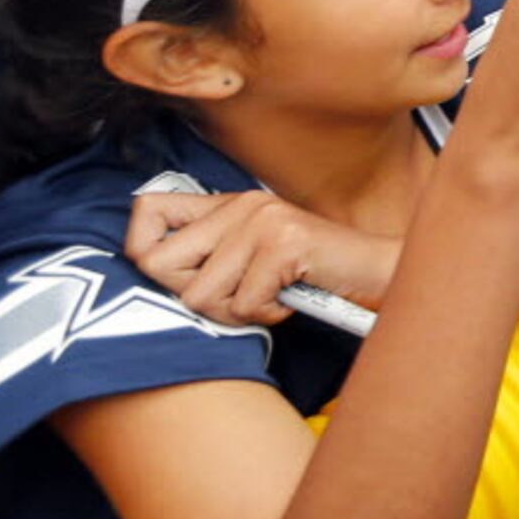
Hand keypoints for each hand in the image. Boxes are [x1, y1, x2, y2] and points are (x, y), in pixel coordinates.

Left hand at [124, 189, 396, 325]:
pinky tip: (289, 300)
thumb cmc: (311, 274)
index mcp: (229, 203)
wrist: (376, 272)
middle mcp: (242, 205)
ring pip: (199, 295)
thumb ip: (209, 256)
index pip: (146, 209)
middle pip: (159, 264)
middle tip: (237, 296)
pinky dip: (267, 315)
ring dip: (235, 312)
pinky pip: (244, 304)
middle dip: (194, 296)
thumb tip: (148, 272)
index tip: (176, 276)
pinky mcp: (284, 244)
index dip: (142, 251)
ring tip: (268, 298)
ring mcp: (263, 222)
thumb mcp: (254, 256)